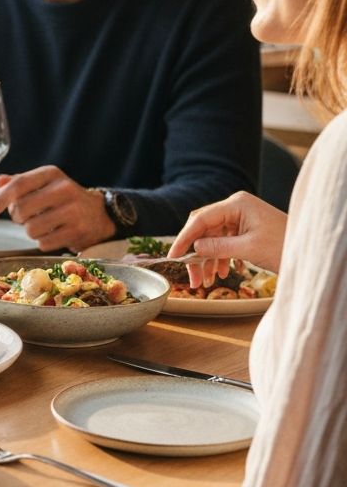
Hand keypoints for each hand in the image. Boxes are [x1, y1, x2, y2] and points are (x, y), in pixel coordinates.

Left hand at [0, 166, 113, 251]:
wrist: (98, 215)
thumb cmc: (62, 199)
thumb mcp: (43, 185)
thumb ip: (19, 183)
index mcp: (52, 174)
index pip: (19, 184)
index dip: (0, 198)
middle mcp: (64, 189)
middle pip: (21, 209)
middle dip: (17, 217)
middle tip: (25, 217)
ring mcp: (73, 211)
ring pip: (30, 228)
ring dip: (30, 231)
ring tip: (42, 225)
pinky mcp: (78, 232)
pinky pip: (44, 243)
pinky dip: (43, 242)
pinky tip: (54, 234)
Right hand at [168, 190, 286, 287]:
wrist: (312, 252)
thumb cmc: (285, 246)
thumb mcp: (248, 248)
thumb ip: (218, 247)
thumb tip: (194, 249)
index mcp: (237, 204)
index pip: (201, 219)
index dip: (184, 238)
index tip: (174, 257)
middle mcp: (236, 207)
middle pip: (204, 228)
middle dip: (195, 253)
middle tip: (191, 275)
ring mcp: (241, 217)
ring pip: (212, 238)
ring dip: (208, 260)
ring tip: (207, 281)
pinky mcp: (246, 229)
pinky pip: (224, 242)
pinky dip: (221, 258)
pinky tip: (223, 273)